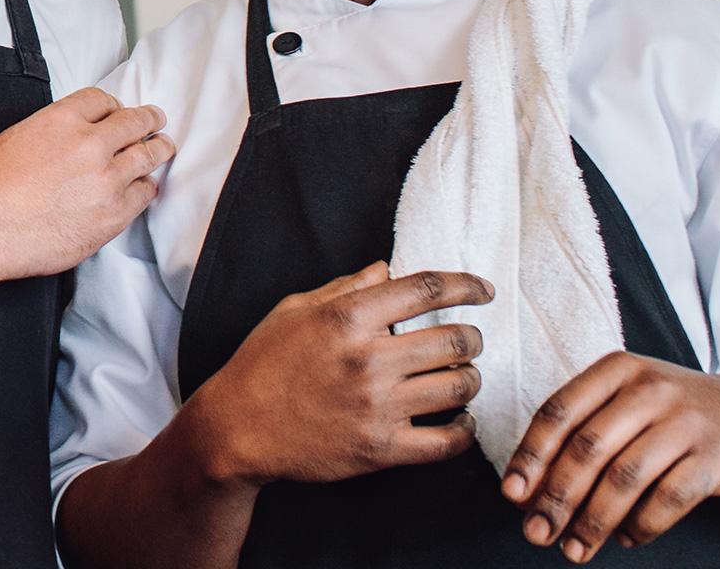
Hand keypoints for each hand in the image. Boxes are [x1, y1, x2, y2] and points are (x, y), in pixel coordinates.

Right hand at [0, 87, 171, 280]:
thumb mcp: (11, 138)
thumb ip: (45, 133)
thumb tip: (57, 141)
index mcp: (61, 120)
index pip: (101, 100)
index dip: (112, 105)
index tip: (117, 111)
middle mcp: (90, 144)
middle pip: (133, 122)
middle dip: (147, 119)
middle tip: (155, 120)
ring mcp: (107, 179)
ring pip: (146, 155)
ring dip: (158, 149)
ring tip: (164, 147)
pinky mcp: (114, 212)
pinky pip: (144, 193)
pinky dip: (146, 187)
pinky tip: (146, 186)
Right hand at [190, 263, 493, 485]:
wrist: (237, 428)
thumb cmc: (262, 364)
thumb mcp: (293, 311)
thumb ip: (344, 289)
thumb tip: (387, 270)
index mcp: (346, 319)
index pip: (426, 290)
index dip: (465, 285)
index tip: (482, 290)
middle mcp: (368, 360)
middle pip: (456, 340)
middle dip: (472, 337)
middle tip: (468, 341)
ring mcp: (377, 407)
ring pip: (459, 386)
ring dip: (470, 378)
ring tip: (462, 377)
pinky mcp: (381, 449)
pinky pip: (447, 441)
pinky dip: (465, 429)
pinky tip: (460, 420)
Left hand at [503, 352, 719, 562]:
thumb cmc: (674, 414)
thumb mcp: (627, 403)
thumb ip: (579, 435)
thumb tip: (525, 492)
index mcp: (616, 370)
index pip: (559, 412)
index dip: (530, 456)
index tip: (513, 495)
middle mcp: (650, 389)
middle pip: (587, 449)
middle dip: (556, 498)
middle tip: (537, 533)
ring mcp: (686, 422)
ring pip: (625, 478)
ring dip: (593, 521)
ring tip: (575, 549)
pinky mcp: (715, 457)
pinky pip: (668, 499)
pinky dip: (641, 526)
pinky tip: (625, 538)